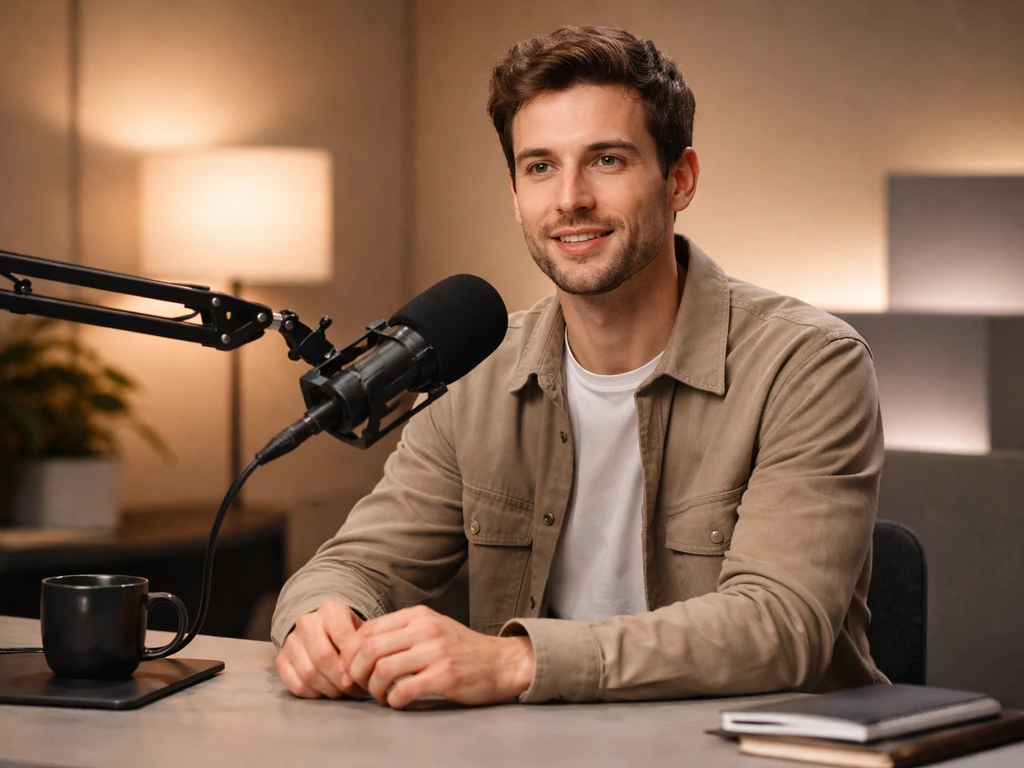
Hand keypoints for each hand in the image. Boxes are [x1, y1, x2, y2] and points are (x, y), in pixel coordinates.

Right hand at [275, 600, 366, 698]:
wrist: (321, 628)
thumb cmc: (347, 633)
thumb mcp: (359, 630)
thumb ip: (361, 648)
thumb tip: (358, 674)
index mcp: (331, 610)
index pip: (342, 634)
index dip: (351, 659)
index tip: (360, 673)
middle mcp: (307, 622)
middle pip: (322, 657)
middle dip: (340, 679)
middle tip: (353, 689)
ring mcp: (291, 641)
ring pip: (308, 673)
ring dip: (328, 689)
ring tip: (342, 692)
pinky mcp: (281, 660)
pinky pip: (296, 685)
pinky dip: (313, 694)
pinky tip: (325, 691)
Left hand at [339, 605, 533, 708]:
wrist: (501, 662)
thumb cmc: (462, 649)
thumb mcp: (431, 628)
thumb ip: (401, 633)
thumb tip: (361, 649)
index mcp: (418, 615)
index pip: (368, 629)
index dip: (352, 652)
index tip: (351, 669)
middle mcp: (425, 629)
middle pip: (370, 649)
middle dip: (356, 672)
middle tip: (359, 686)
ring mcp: (435, 651)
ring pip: (383, 670)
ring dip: (374, 689)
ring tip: (380, 697)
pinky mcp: (444, 675)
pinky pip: (403, 690)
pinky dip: (393, 701)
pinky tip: (398, 703)